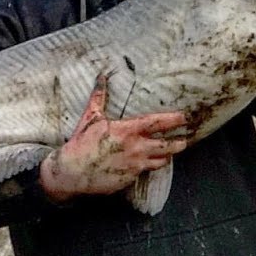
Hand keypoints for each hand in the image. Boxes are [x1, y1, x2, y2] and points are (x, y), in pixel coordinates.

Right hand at [40, 73, 188, 202]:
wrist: (71, 173)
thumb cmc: (81, 144)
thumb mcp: (90, 118)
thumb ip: (99, 97)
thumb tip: (101, 77)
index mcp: (127, 131)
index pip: (156, 123)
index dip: (173, 120)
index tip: (183, 117)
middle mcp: (135, 148)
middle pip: (166, 146)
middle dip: (178, 143)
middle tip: (185, 140)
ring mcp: (134, 166)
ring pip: (160, 162)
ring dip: (167, 156)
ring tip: (170, 154)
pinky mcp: (130, 179)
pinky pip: (144, 172)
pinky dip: (148, 167)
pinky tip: (148, 164)